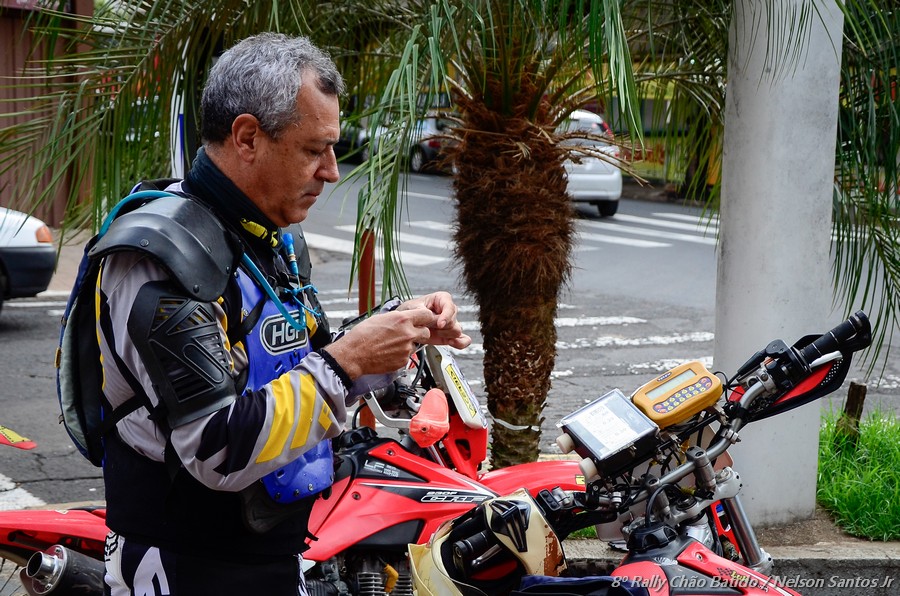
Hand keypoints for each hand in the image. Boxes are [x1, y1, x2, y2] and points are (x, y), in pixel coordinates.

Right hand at [323, 307, 438, 379]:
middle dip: (420, 332)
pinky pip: (408, 356)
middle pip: (426, 332)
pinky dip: (401, 354)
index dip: (425, 317)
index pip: (427, 315)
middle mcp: (407, 334)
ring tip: (393, 344)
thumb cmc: (362, 336)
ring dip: (409, 344)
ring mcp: (406, 349)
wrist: (354, 354)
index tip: (424, 319)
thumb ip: (396, 318)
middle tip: (410, 333)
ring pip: (416, 345)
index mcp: (402, 320)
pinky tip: (390, 352)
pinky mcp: (403, 361)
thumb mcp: (380, 318)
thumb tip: (403, 317)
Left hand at [396, 292, 471, 349]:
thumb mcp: (413, 308)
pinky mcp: (451, 335)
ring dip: (445, 334)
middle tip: (428, 328)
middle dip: (441, 327)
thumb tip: (434, 320)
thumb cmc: (411, 311)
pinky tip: (451, 343)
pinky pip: (464, 340)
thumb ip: (424, 313)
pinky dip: (460, 343)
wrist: (407, 323)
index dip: (446, 316)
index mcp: (442, 298)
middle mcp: (449, 310)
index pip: (450, 307)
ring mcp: (451, 323)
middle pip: (453, 321)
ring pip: (457, 331)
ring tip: (433, 333)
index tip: (439, 325)